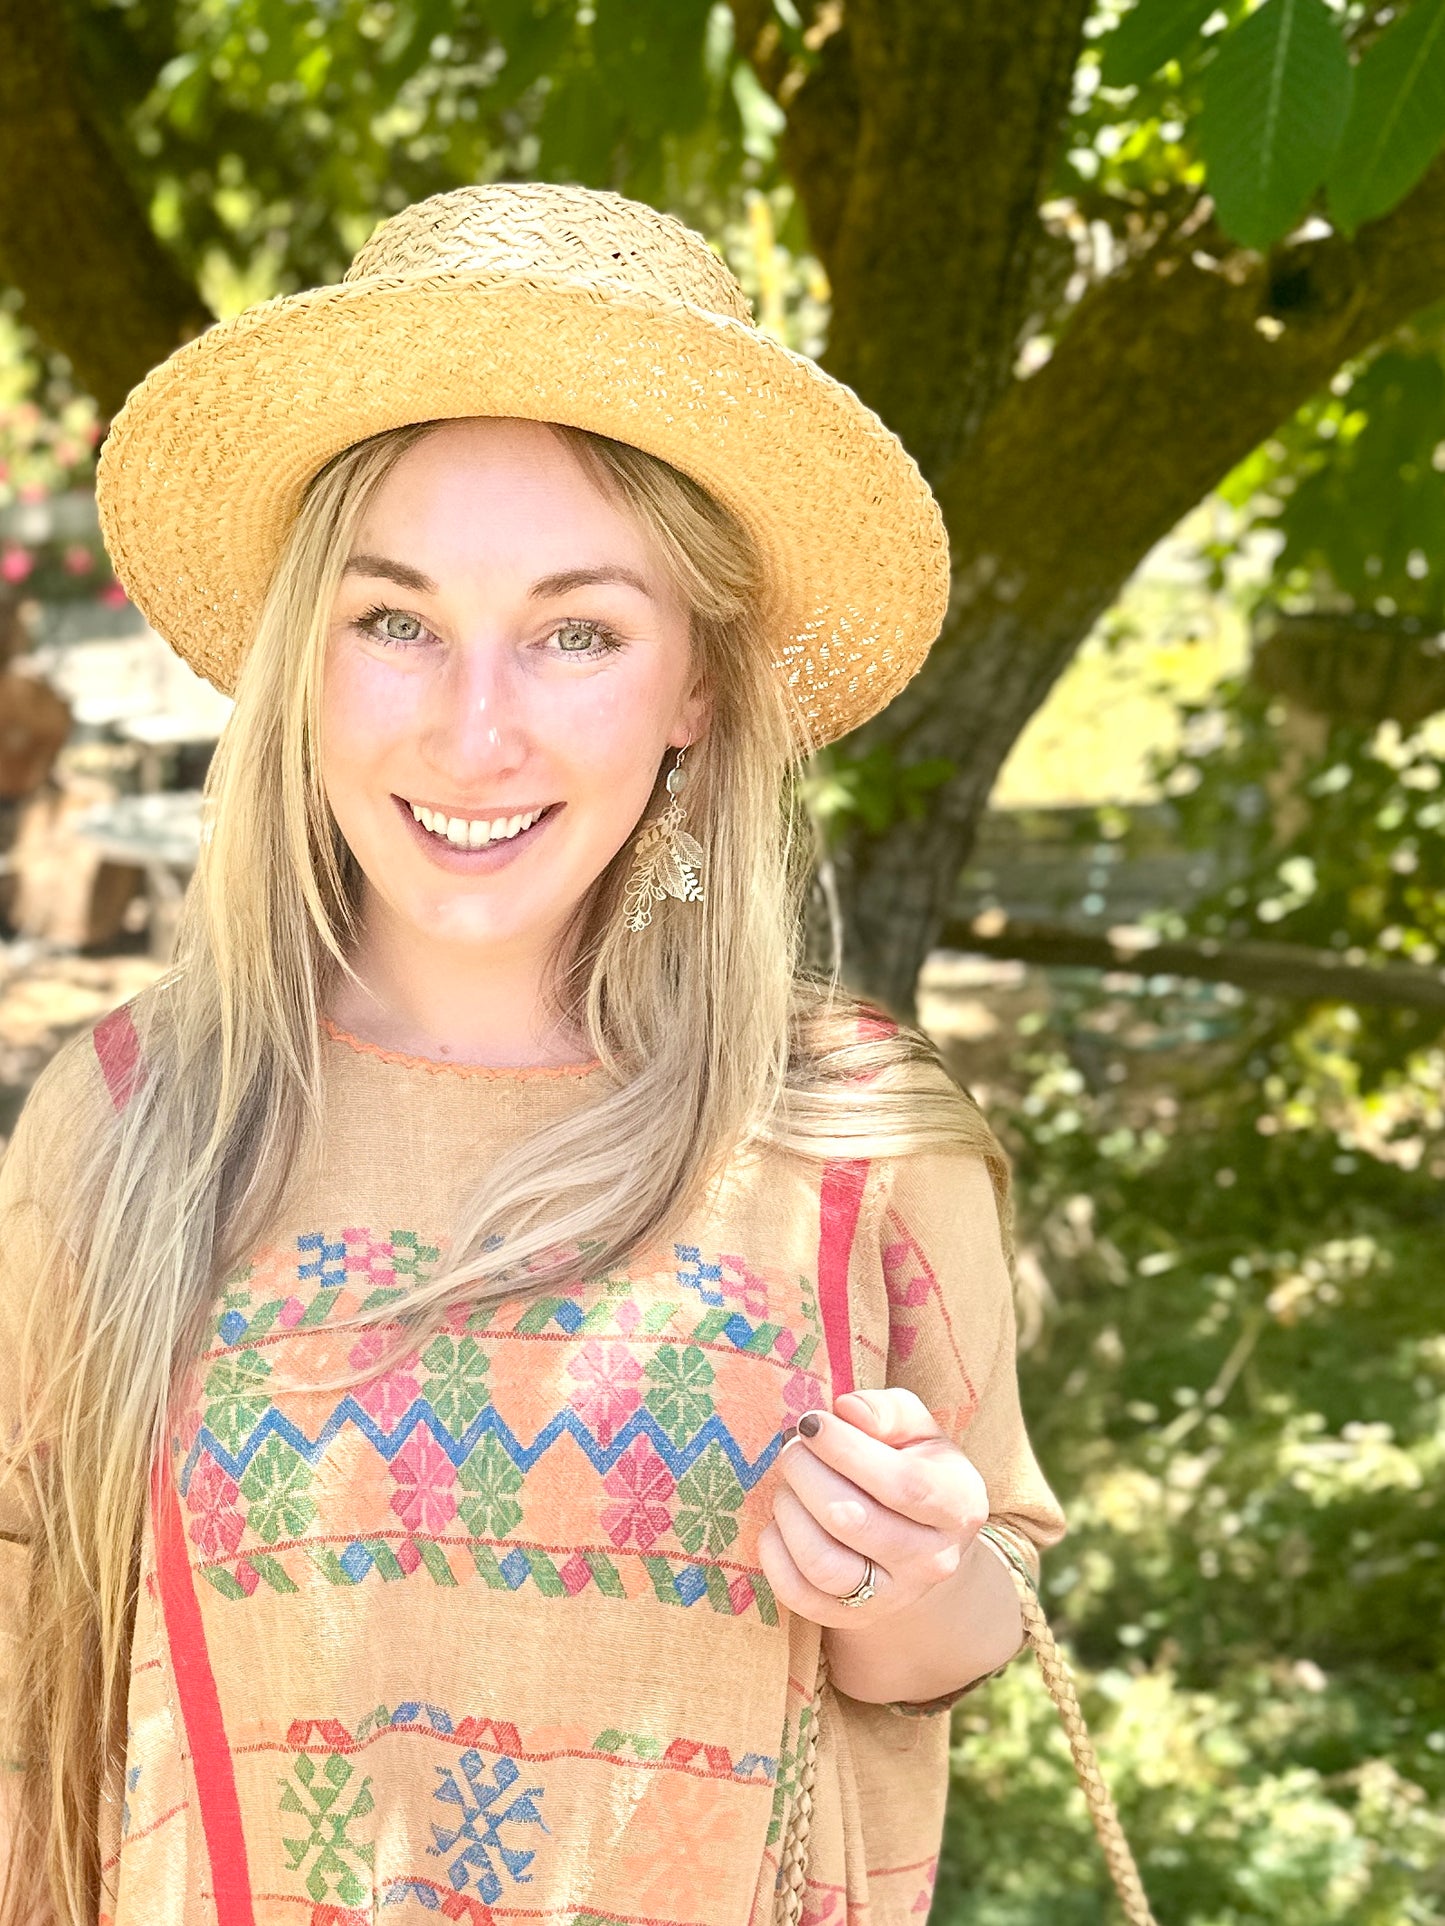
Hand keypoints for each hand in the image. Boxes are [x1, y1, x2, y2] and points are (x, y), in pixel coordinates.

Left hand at [759, 1388, 989, 1627]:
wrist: (920, 1542)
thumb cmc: (914, 1467)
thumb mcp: (917, 1429)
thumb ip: (887, 1411)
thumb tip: (847, 1411)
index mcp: (958, 1505)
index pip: (901, 1484)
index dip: (847, 1450)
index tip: (812, 1422)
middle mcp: (932, 1560)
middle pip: (851, 1520)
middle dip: (806, 1473)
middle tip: (793, 1447)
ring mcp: (893, 1597)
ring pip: (823, 1563)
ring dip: (789, 1512)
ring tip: (788, 1485)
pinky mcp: (852, 1619)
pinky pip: (798, 1594)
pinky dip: (775, 1553)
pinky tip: (782, 1522)